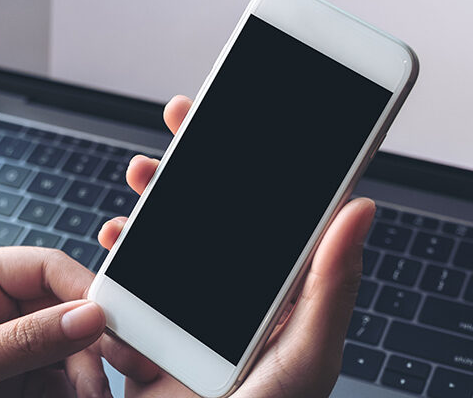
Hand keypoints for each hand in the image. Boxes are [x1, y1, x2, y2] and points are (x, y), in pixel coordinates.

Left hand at [0, 247, 113, 397]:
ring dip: (80, 377)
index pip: (45, 267)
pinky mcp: (11, 375)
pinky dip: (66, 392)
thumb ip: (25, 341)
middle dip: (84, 348)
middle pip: (65, 311)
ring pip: (66, 350)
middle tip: (95, 387)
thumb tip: (88, 316)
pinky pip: (54, 378)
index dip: (85, 290)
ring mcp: (4, 341)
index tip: (113, 323)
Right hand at [96, 95, 374, 396]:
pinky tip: (112, 244)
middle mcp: (239, 306)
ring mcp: (192, 325)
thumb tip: (360, 206)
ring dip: (153, 206)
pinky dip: (117, 262)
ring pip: (170, 246)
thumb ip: (329, 286)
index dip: (264, 159)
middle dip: (195, 165)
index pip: (279, 214)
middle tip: (180, 124)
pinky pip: (131, 292)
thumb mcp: (303, 359)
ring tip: (142, 177)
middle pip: (218, 218)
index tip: (243, 113)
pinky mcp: (150, 347)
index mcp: (284, 301)